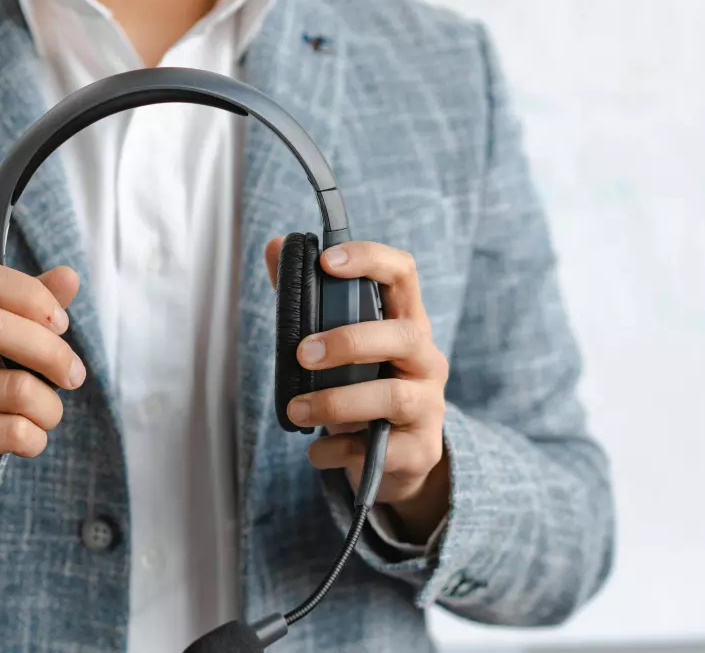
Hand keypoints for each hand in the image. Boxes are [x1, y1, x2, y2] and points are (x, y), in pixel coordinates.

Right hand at [0, 263, 84, 512]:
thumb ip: (26, 309)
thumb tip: (69, 275)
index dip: (33, 296)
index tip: (60, 324)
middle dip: (54, 353)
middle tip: (73, 376)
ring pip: (18, 390)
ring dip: (51, 408)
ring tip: (45, 415)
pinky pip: (14, 432)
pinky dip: (37, 439)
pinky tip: (27, 439)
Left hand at [265, 237, 450, 543]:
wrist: (395, 457)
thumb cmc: (362, 387)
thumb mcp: (339, 345)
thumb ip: (308, 298)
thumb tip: (276, 246)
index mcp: (405, 322)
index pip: (404, 274)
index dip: (370, 260)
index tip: (327, 261)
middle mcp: (425, 360)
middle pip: (405, 336)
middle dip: (349, 342)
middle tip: (302, 354)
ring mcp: (428, 406)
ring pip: (393, 397)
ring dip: (335, 402)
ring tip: (296, 409)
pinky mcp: (419, 450)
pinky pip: (378, 449)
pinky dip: (338, 450)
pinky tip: (317, 450)